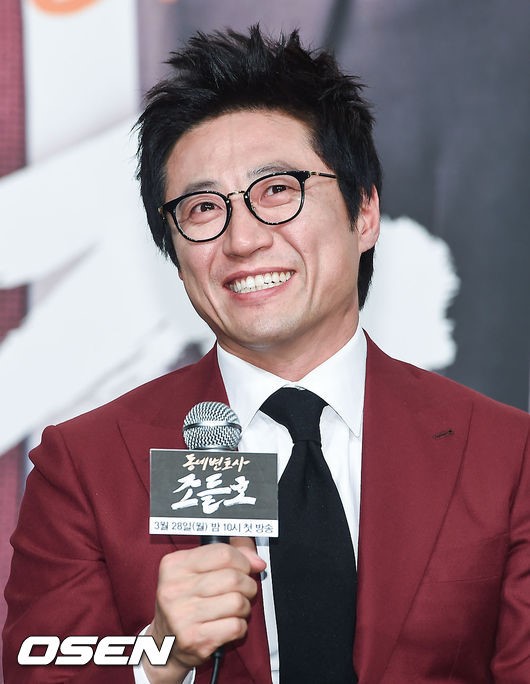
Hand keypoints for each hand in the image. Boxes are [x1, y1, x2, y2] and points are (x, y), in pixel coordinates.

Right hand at [143, 538, 265, 682]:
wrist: (165, 642)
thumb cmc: (186, 601)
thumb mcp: (197, 569)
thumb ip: (230, 554)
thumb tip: (256, 561)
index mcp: (175, 565)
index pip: (223, 553)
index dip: (242, 560)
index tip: (245, 568)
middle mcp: (174, 589)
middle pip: (233, 578)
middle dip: (247, 585)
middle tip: (244, 590)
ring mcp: (182, 615)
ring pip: (237, 602)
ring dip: (244, 606)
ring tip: (235, 608)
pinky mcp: (194, 639)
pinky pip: (235, 626)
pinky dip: (240, 626)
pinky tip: (228, 624)